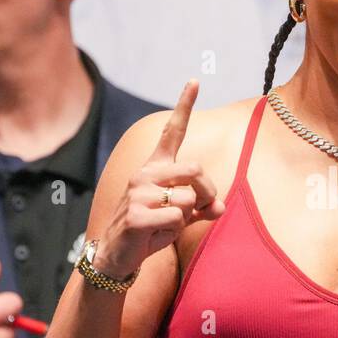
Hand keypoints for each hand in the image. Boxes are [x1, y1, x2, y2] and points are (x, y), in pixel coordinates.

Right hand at [95, 79, 225, 277]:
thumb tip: (220, 207)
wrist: (118, 256)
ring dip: (186, 217)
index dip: (184, 106)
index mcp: (155, 168)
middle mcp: (145, 173)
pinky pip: (176, 218)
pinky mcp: (136, 214)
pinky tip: (155, 234)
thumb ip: (201, 208)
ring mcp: (137, 192)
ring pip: (188, 198)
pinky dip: (174, 231)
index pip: (172, 132)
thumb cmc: (151, 232)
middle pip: (195, 169)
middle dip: (206, 192)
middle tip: (200, 208)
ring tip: (165, 225)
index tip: (195, 80)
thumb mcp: (181, 217)